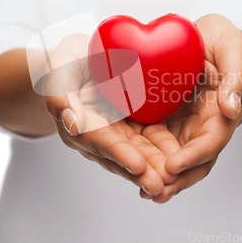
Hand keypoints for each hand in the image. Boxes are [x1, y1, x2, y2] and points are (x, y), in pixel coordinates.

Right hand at [42, 34, 176, 195]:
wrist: (82, 57)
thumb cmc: (68, 62)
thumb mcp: (59, 70)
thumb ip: (60, 96)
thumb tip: (73, 123)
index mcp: (79, 125)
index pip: (100, 141)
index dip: (118, 153)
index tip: (137, 165)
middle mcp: (100, 135)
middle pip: (122, 154)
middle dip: (142, 171)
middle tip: (161, 185)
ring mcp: (118, 132)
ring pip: (139, 151)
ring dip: (155, 167)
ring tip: (173, 180)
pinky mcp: (134, 124)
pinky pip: (151, 138)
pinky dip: (164, 149)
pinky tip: (182, 158)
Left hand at [141, 14, 241, 202]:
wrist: (206, 39)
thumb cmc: (224, 42)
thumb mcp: (234, 50)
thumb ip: (236, 77)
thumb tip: (232, 109)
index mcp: (223, 114)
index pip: (211, 142)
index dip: (193, 156)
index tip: (173, 166)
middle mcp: (203, 127)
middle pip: (192, 161)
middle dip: (175, 179)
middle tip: (153, 192)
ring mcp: (182, 126)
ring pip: (171, 157)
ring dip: (158, 175)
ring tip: (142, 189)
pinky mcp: (164, 119)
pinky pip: (153, 141)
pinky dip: (143, 155)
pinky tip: (127, 165)